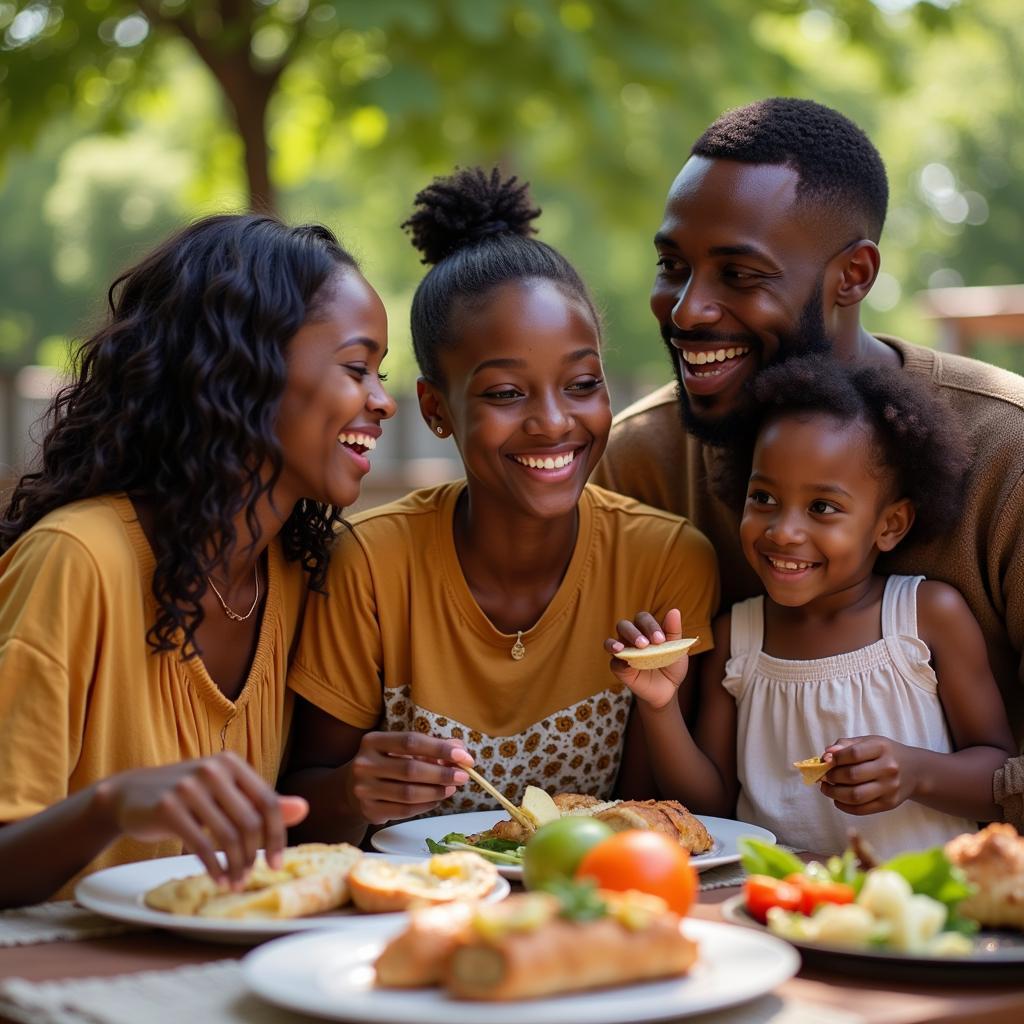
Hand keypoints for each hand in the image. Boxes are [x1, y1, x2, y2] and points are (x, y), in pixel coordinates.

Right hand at [95, 752, 308, 885]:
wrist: (129, 794)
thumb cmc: (185, 796)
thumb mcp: (224, 793)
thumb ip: (259, 802)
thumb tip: (303, 809)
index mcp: (232, 763)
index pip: (268, 801)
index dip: (277, 835)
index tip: (277, 863)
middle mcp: (213, 769)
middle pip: (250, 821)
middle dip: (254, 855)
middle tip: (251, 877)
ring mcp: (189, 786)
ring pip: (228, 835)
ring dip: (236, 865)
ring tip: (236, 882)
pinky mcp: (168, 807)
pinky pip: (202, 844)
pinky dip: (215, 867)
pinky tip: (219, 879)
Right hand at [346, 732, 472, 824]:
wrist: (350, 788)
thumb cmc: (385, 763)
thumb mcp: (401, 749)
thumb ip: (431, 747)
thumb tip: (461, 750)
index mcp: (373, 741)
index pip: (411, 741)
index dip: (439, 748)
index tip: (463, 756)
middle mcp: (364, 764)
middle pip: (410, 769)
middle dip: (442, 773)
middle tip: (463, 776)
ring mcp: (364, 789)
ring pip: (408, 793)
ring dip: (436, 791)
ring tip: (452, 788)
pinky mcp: (368, 810)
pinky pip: (403, 810)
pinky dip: (425, 805)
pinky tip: (436, 799)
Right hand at [604, 608, 688, 709]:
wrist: (668, 689)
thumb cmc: (671, 664)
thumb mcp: (677, 648)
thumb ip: (674, 631)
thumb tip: (674, 611)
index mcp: (645, 629)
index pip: (643, 619)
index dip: (650, 626)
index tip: (660, 640)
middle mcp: (631, 637)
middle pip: (624, 625)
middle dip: (634, 633)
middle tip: (645, 644)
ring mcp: (623, 652)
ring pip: (612, 640)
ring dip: (618, 642)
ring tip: (624, 649)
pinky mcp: (618, 668)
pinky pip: (613, 662)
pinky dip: (618, 661)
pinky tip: (625, 663)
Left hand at [819, 736, 917, 814]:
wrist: (915, 770)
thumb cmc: (885, 753)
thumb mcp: (869, 741)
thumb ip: (846, 745)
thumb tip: (826, 754)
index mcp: (882, 748)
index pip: (853, 754)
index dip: (835, 758)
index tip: (825, 760)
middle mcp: (888, 769)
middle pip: (852, 776)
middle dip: (831, 777)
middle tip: (823, 776)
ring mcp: (890, 788)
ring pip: (855, 796)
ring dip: (834, 793)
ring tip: (826, 788)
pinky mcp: (889, 804)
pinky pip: (861, 809)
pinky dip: (844, 806)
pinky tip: (837, 799)